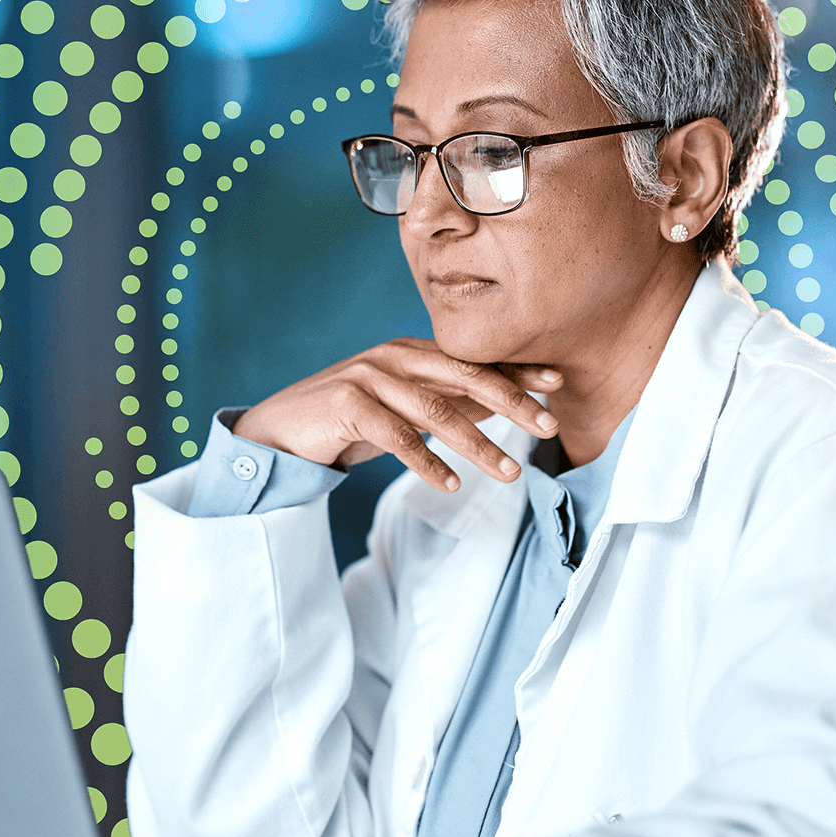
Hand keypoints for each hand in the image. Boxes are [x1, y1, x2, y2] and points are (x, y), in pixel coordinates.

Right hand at [231, 338, 561, 492]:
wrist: (279, 431)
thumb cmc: (346, 421)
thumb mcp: (401, 407)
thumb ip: (443, 401)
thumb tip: (501, 405)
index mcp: (410, 352)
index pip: (472, 360)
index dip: (515, 371)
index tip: (556, 384)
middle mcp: (392, 357)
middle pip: (464, 376)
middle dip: (511, 401)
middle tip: (548, 425)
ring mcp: (367, 377)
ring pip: (435, 410)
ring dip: (477, 443)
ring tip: (509, 471)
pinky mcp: (345, 404)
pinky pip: (396, 435)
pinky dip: (427, 461)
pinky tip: (451, 484)